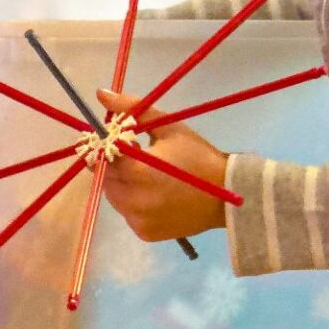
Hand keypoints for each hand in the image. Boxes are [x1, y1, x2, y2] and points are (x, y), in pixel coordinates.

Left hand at [97, 89, 230, 242]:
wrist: (227, 195)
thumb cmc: (198, 156)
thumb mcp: (168, 127)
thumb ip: (132, 110)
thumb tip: (101, 94)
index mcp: (137, 172)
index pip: (104, 156)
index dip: (109, 147)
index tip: (123, 141)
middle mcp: (132, 200)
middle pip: (106, 178)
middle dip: (116, 166)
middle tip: (140, 158)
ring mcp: (137, 220)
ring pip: (114, 197)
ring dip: (122, 184)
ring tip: (149, 176)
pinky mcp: (144, 234)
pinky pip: (128, 214)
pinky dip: (134, 203)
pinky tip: (154, 194)